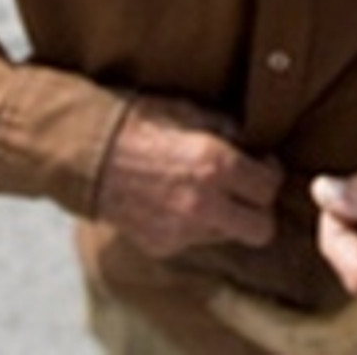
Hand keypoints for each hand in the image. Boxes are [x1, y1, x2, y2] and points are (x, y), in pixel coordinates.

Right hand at [95, 96, 282, 257]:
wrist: (86, 151)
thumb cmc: (138, 122)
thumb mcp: (188, 111)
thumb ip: (226, 130)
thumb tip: (251, 144)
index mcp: (216, 165)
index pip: (270, 186)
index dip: (269, 173)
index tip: (260, 165)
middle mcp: (205, 203)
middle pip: (262, 228)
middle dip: (259, 209)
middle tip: (246, 190)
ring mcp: (183, 230)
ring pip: (229, 236)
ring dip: (226, 218)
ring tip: (206, 193)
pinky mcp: (163, 245)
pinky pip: (195, 239)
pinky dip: (194, 225)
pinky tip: (177, 202)